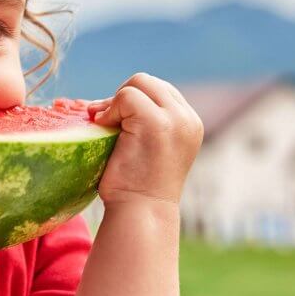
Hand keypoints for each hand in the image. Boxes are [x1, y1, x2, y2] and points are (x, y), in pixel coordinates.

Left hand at [87, 73, 203, 207]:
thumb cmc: (135, 186)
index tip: (115, 121)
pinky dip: (110, 109)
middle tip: (105, 121)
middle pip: (147, 81)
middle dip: (122, 97)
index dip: (132, 100)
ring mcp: (175, 120)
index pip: (158, 90)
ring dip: (115, 103)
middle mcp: (187, 119)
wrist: (140, 213)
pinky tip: (105, 129)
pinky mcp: (156, 123)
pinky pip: (126, 96)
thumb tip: (104, 100)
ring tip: (106, 126)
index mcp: (189, 123)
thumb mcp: (148, 147)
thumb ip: (143, 121)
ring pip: (137, 83)